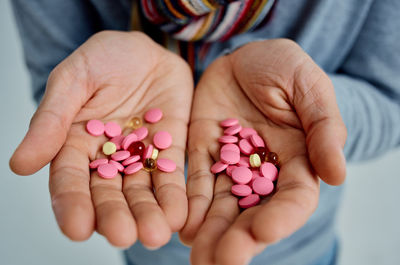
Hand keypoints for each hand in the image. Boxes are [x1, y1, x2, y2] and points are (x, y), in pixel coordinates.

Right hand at [10, 31, 192, 247]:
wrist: (149, 51)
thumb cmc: (106, 58)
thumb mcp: (75, 79)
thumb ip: (52, 119)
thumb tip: (20, 165)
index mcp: (75, 143)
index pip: (70, 180)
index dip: (72, 205)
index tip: (77, 229)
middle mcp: (107, 158)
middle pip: (108, 194)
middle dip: (115, 216)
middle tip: (123, 237)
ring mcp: (140, 157)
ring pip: (142, 192)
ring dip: (148, 214)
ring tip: (155, 235)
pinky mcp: (170, 151)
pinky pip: (172, 176)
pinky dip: (175, 196)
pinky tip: (180, 215)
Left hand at [180, 39, 346, 263]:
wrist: (244, 58)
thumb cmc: (283, 67)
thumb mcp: (308, 87)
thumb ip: (323, 128)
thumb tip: (337, 174)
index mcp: (297, 159)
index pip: (294, 198)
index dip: (281, 217)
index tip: (262, 231)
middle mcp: (263, 171)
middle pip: (254, 212)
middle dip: (239, 238)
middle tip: (222, 261)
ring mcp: (230, 165)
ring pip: (222, 206)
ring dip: (211, 233)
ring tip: (199, 256)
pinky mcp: (202, 154)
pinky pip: (195, 182)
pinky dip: (190, 204)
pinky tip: (182, 226)